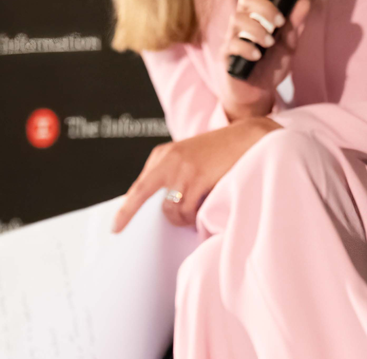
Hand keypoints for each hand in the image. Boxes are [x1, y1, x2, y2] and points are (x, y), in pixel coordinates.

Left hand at [111, 117, 279, 230]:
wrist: (250, 137)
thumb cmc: (222, 151)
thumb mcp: (191, 157)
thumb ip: (172, 174)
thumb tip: (159, 206)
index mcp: (163, 154)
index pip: (137, 188)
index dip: (126, 211)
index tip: (116, 228)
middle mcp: (168, 160)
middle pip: (145, 200)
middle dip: (161, 217)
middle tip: (177, 222)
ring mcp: (182, 168)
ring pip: (170, 210)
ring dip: (182, 218)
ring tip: (197, 214)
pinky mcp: (198, 177)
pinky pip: (187, 210)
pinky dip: (195, 217)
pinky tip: (204, 211)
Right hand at [221, 0, 311, 121]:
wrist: (258, 92)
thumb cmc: (271, 64)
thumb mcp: (289, 44)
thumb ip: (295, 24)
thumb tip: (305, 1)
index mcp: (257, 13)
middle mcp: (242, 20)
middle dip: (265, 6)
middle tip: (280, 22)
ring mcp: (231, 36)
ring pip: (237, 19)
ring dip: (257, 29)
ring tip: (270, 43)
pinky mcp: (225, 54)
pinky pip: (231, 44)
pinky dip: (246, 47)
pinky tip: (257, 56)